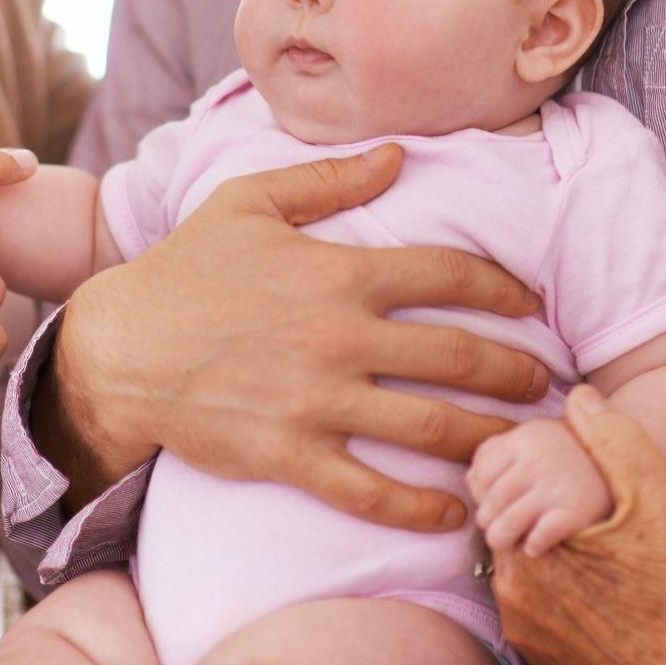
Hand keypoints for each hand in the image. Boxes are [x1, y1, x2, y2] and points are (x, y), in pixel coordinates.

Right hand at [42, 145, 550, 530]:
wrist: (118, 346)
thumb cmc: (185, 268)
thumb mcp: (249, 200)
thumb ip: (329, 178)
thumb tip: (397, 153)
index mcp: (339, 270)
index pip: (449, 273)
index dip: (503, 286)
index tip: (531, 301)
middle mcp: (340, 336)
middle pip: (459, 355)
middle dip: (516, 370)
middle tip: (547, 382)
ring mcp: (318, 401)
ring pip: (432, 426)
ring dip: (489, 437)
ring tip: (520, 444)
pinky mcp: (291, 455)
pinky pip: (371, 490)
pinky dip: (420, 506)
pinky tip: (453, 511)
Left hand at [467, 417, 610, 556]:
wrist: (631, 476)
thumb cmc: (575, 465)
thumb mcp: (540, 444)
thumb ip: (501, 453)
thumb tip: (470, 480)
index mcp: (528, 436)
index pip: (479, 475)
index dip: (482, 495)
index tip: (496, 504)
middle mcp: (539, 456)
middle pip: (489, 504)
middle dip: (491, 523)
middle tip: (501, 529)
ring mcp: (557, 483)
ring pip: (504, 526)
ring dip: (504, 540)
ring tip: (512, 541)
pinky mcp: (576, 512)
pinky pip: (535, 540)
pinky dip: (534, 547)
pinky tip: (539, 544)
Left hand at [492, 387, 665, 664]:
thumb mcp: (660, 503)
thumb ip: (615, 442)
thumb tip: (580, 397)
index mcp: (533, 552)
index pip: (502, 495)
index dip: (533, 480)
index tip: (568, 482)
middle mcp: (516, 598)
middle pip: (508, 532)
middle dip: (538, 516)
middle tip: (592, 520)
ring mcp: (526, 634)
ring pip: (519, 571)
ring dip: (547, 556)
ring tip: (599, 552)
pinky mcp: (541, 662)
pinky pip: (535, 610)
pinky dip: (556, 594)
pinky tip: (600, 588)